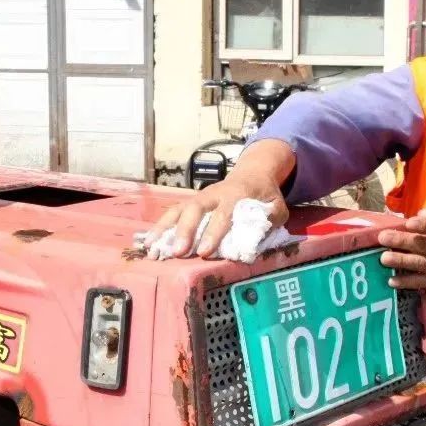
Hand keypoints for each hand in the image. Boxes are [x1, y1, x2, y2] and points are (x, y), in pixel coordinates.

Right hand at [146, 170, 287, 258]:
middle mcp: (213, 194)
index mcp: (236, 194)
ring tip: (151, 250)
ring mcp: (199, 197)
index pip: (223, 214)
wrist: (253, 172)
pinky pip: (172, 213)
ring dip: (164, 229)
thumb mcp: (277, 204)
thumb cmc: (264, 194)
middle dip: (185, 231)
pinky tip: (148, 244)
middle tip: (177, 252)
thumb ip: (272, 217)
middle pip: (195, 209)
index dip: (213, 233)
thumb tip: (260, 233)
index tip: (204, 252)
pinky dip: (159, 228)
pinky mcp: (190, 203)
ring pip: (178, 210)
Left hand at [377, 205, 425, 316]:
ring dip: (399, 261)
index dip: (424, 225)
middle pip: (422, 244)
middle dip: (401, 241)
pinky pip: (417, 282)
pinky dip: (404, 282)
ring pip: (417, 263)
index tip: (409, 223)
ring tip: (384, 258)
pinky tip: (391, 280)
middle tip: (383, 237)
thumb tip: (421, 214)